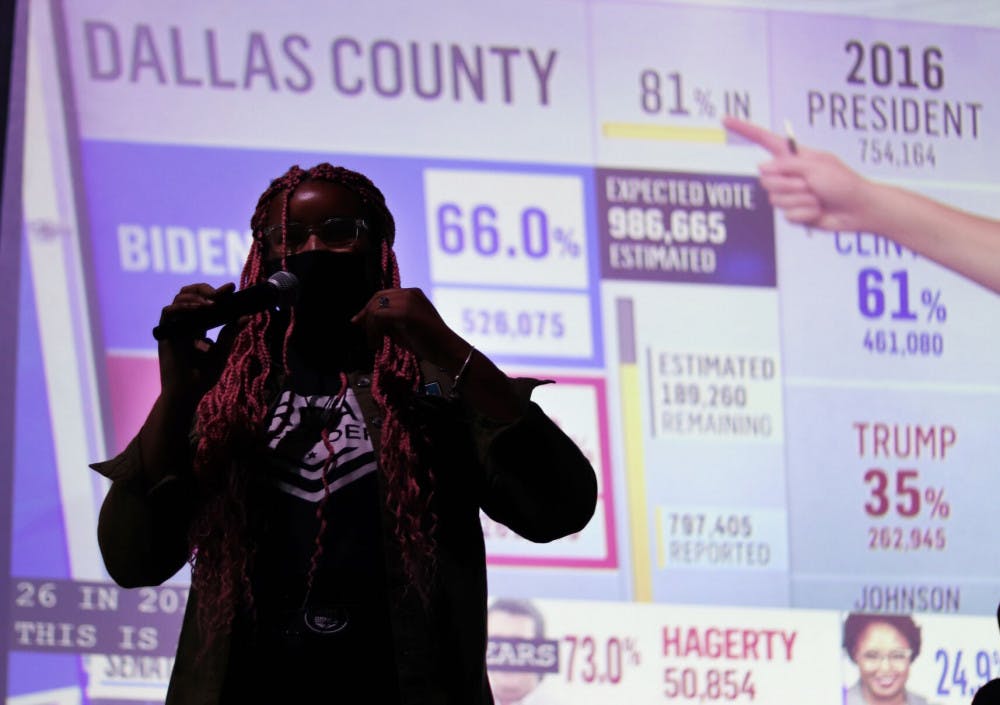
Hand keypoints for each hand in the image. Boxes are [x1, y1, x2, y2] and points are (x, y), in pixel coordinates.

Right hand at [157, 282, 244, 402]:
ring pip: (178, 298)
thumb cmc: (204, 376)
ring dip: (196, 297)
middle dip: (204, 289)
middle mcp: (185, 323)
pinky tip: (197, 310)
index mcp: (198, 326)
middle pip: (189, 294)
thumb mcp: (222, 351)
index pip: (205, 301)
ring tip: (212, 304)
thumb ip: (230, 333)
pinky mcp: (165, 334)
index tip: (232, 287)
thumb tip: (246, 316)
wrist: (188, 393)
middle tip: (220, 294)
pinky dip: (182, 307)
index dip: (217, 292)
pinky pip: (168, 312)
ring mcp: (174, 327)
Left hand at [351, 288, 468, 371]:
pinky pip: (379, 316)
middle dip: (365, 316)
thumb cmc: (429, 343)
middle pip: (376, 298)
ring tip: (374, 343)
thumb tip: (368, 322)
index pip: (382, 295)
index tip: (358, 323)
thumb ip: (389, 322)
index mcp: (412, 294)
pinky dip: (374, 331)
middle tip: (365, 334)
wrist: (448, 350)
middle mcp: (410, 293)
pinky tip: (378, 344)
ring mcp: (409, 300)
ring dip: (370, 327)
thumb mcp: (404, 328)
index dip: (368, 309)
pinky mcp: (406, 311)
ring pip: (376, 308)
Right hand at [723, 116, 872, 231]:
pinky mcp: (794, 212)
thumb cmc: (843, 183)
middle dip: (788, 185)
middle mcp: (789, 173)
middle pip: (766, 179)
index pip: (763, 140)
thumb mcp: (816, 167)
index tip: (725, 120)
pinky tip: (818, 211)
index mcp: (794, 156)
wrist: (857, 210)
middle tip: (810, 186)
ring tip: (818, 198)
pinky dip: (805, 213)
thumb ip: (786, 166)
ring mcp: (791, 194)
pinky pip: (787, 215)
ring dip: (800, 200)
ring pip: (776, 199)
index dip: (744, 130)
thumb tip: (761, 167)